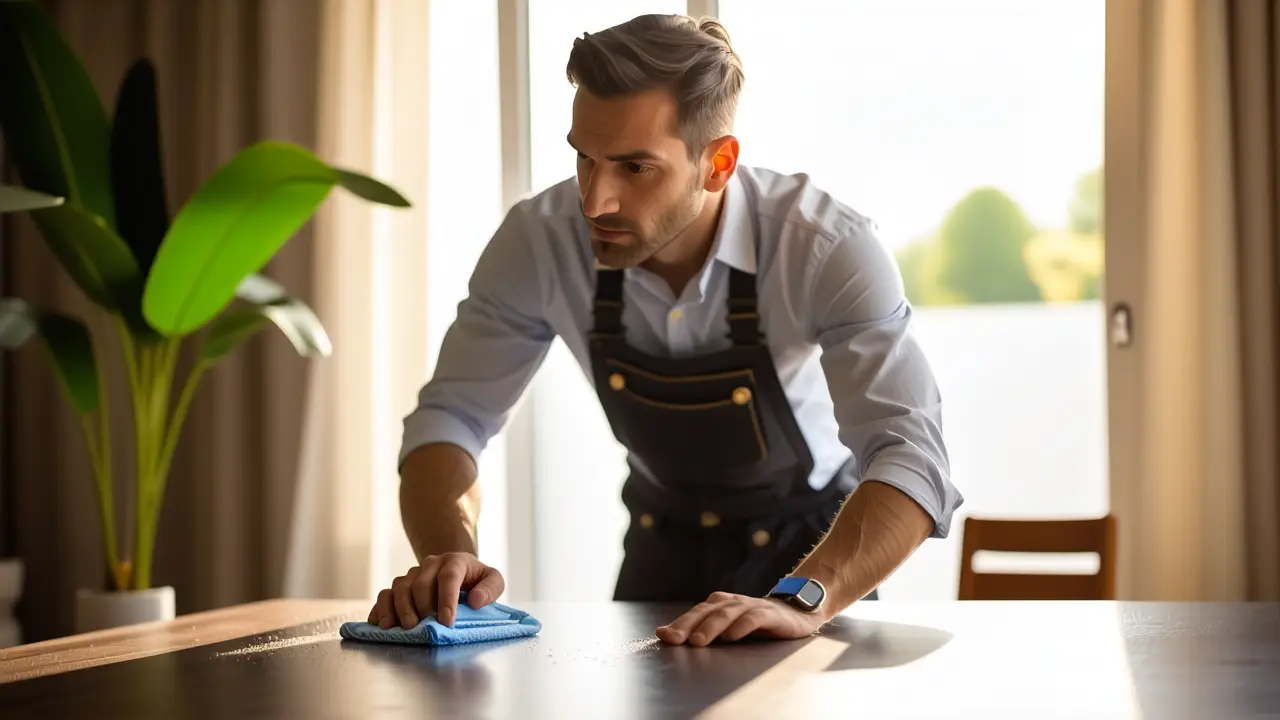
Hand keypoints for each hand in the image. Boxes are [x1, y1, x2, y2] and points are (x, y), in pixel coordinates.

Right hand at [368, 552, 504, 628]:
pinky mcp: (399, 586)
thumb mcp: (492, 580)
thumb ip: (491, 588)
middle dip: (421, 606)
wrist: (456, 569)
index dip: (446, 599)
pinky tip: (380, 624)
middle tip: (424, 626)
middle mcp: (431, 564)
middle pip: (420, 583)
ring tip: (405, 627)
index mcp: (455, 561)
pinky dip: (381, 609)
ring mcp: (412, 574)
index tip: (446, 621)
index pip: (449, 577)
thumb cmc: (476, 580)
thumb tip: (475, 600)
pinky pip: (384, 594)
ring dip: (400, 608)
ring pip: (400, 587)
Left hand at [655, 591, 825, 645]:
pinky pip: (755, 618)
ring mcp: (752, 606)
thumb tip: (667, 635)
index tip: (663, 635)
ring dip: (712, 626)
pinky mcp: (771, 614)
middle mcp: (734, 602)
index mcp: (721, 603)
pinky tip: (732, 636)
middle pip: (708, 610)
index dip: (679, 623)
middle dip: (689, 624)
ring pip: (728, 613)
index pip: (696, 612)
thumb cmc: (757, 623)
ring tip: (698, 640)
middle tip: (674, 638)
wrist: (797, 613)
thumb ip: (704, 629)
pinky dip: (742, 626)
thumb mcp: (730, 626)